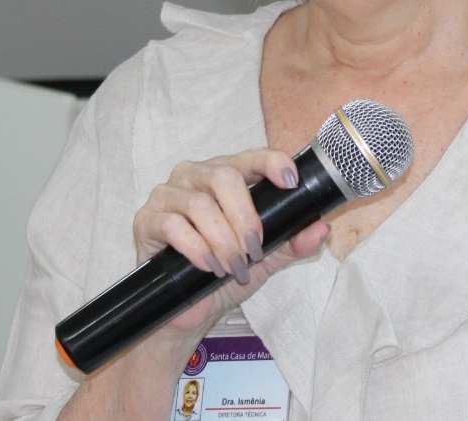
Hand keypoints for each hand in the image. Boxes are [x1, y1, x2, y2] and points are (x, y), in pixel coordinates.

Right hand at [133, 148, 329, 331]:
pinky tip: (209, 266)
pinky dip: (197, 249)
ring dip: (223, 240)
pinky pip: (173, 225)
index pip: (250, 156)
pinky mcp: (146, 219)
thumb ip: (292, 241)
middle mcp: (195, 176)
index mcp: (226, 175)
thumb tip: (321, 228)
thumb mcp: (266, 258)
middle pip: (224, 176)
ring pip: (200, 203)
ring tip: (232, 267)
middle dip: (245, 217)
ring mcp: (168, 194)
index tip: (289, 181)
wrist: (187, 311)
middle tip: (253, 250)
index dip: (271, 162)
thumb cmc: (224, 273)